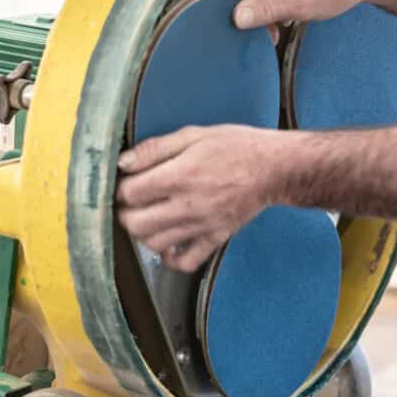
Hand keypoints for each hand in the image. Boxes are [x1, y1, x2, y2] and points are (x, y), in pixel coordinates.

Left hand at [116, 126, 286, 271]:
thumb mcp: (193, 134)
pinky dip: (170, 258)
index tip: (126, 183)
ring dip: (143, 233)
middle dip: (125, 213)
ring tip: (149, 218)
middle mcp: (188, 205)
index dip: (121, 188)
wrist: (274, 168)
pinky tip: (168, 242)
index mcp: (180, 175)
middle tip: (132, 203)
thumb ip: (154, 148)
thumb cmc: (236, 147)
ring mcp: (202, 226)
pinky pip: (185, 262)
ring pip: (154, 244)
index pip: (130, 193)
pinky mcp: (215, 238)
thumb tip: (123, 162)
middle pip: (135, 224)